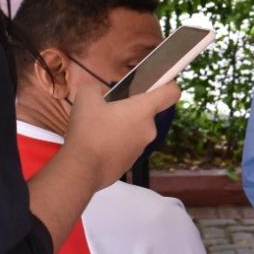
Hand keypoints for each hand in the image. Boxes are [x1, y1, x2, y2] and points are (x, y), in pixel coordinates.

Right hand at [63, 81, 180, 189]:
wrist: (82, 170)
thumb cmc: (88, 130)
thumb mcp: (86, 98)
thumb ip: (95, 89)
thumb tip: (97, 92)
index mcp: (143, 110)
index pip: (171, 92)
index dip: (168, 84)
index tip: (157, 83)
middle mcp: (149, 130)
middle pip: (145, 113)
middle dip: (129, 109)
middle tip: (107, 109)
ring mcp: (141, 149)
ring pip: (135, 130)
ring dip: (122, 127)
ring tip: (98, 129)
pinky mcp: (131, 163)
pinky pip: (126, 147)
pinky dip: (116, 144)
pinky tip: (97, 145)